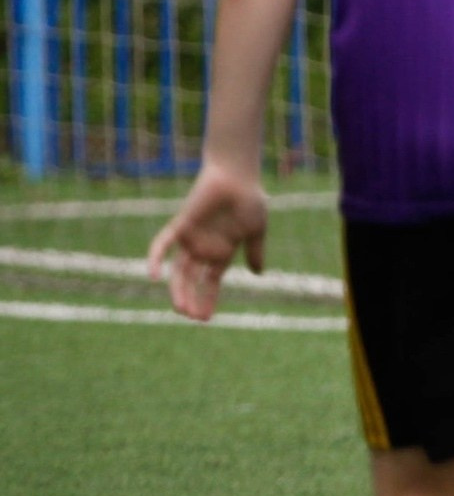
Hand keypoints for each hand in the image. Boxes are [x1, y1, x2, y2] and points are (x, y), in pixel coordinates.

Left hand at [146, 161, 269, 320]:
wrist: (237, 176)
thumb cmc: (250, 199)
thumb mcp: (256, 230)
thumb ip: (256, 252)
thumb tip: (259, 274)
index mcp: (222, 252)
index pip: (210, 282)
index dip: (208, 299)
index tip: (206, 319)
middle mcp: (204, 248)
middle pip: (192, 280)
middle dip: (192, 299)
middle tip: (193, 317)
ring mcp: (190, 238)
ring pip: (178, 270)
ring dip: (178, 290)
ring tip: (180, 309)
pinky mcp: (180, 226)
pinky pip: (162, 245)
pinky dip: (155, 259)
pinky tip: (153, 276)